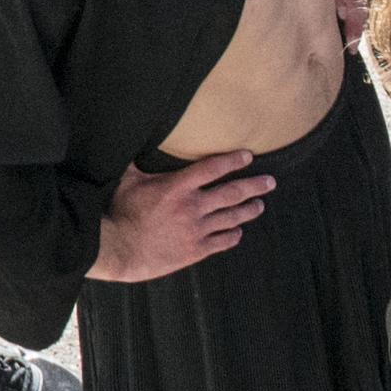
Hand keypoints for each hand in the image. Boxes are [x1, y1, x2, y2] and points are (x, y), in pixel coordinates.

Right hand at [88, 149, 273, 283]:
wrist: (119, 249)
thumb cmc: (120, 212)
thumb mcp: (127, 180)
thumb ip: (139, 162)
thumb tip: (138, 140)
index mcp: (178, 186)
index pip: (213, 168)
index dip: (233, 161)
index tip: (248, 156)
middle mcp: (193, 206)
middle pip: (232, 193)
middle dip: (254, 186)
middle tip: (270, 182)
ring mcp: (196, 230)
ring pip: (232, 218)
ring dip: (249, 210)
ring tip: (260, 205)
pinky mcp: (195, 250)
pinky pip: (221, 241)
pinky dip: (233, 236)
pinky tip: (238, 232)